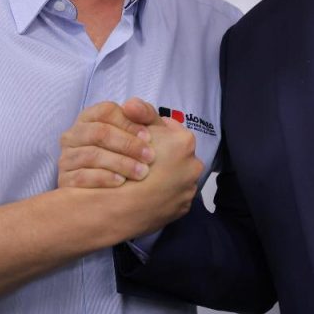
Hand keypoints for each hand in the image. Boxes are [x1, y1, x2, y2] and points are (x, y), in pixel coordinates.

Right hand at [58, 100, 155, 187]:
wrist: (121, 187)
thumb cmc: (133, 151)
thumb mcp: (143, 130)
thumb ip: (143, 113)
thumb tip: (131, 106)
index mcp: (89, 117)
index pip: (106, 111)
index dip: (129, 123)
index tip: (148, 136)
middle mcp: (73, 135)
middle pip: (99, 133)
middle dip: (127, 144)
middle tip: (149, 156)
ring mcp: (67, 157)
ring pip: (92, 155)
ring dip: (120, 163)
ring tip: (141, 172)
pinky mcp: (65, 180)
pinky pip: (82, 177)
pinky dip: (104, 178)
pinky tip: (121, 182)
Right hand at [118, 99, 203, 231]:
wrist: (119, 207)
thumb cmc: (125, 163)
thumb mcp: (131, 129)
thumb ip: (139, 114)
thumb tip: (133, 104)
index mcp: (184, 143)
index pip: (171, 128)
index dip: (154, 130)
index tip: (142, 135)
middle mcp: (194, 166)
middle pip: (178, 153)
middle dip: (163, 153)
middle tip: (144, 155)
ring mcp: (189, 190)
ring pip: (178, 176)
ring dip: (165, 174)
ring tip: (144, 175)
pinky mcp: (181, 209)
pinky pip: (173, 196)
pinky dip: (163, 193)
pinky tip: (147, 192)